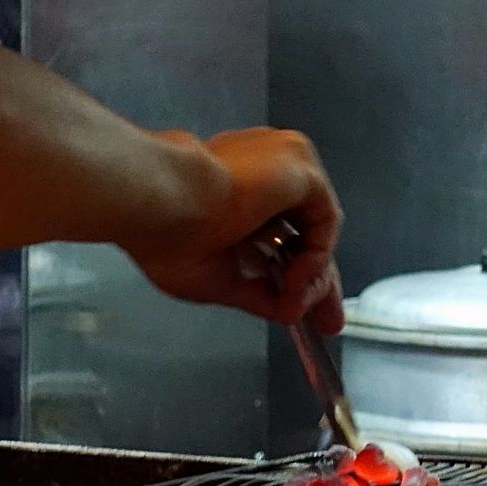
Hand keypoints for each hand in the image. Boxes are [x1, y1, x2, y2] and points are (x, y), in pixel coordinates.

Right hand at [124, 128, 346, 335]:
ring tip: (292, 302)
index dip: (295, 274)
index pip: (281, 234)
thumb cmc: (167, 234)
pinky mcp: (301, 169)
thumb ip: (256, 294)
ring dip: (311, 274)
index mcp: (237, 191)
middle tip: (326, 320)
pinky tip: (293, 280)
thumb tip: (284, 312)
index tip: (297, 307)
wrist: (160, 203)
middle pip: (305, 232)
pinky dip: (316, 257)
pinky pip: (325, 221)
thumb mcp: (218, 279)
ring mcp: (283, 165)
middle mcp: (264, 173)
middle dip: (317, 279)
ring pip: (317, 227)